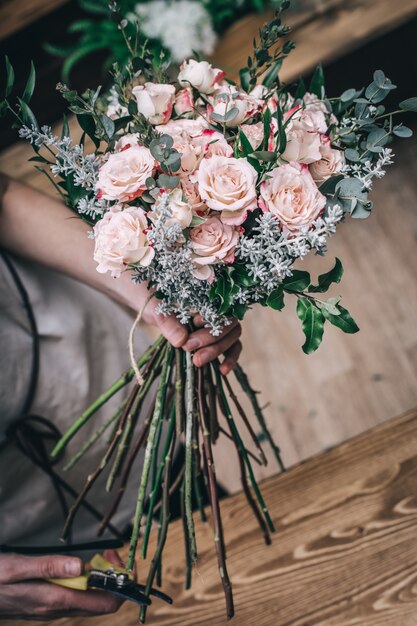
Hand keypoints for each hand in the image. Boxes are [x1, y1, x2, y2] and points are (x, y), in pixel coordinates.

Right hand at [0, 551, 122, 619]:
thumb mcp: (19, 567)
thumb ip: (50, 566)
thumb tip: (81, 566)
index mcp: (56, 600)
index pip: (105, 603)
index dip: (121, 584)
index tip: (118, 560)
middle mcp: (58, 609)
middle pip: (102, 602)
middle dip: (114, 579)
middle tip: (109, 553)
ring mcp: (53, 609)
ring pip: (89, 600)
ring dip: (100, 579)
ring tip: (99, 556)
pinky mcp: (47, 604)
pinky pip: (76, 597)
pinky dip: (86, 582)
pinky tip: (81, 567)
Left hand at [143, 299, 241, 374]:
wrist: (148, 303)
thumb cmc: (153, 299)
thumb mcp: (156, 307)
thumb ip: (167, 321)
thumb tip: (182, 341)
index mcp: (207, 296)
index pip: (223, 308)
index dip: (214, 320)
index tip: (194, 324)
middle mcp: (217, 309)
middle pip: (230, 325)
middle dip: (212, 340)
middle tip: (189, 348)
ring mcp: (218, 325)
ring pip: (232, 338)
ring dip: (218, 351)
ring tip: (197, 361)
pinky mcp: (216, 339)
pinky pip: (231, 348)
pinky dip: (229, 359)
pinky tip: (222, 371)